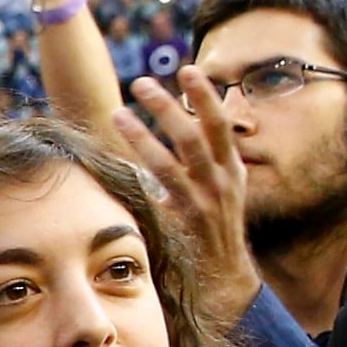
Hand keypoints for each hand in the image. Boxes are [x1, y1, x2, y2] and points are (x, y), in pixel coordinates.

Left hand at [111, 68, 256, 325]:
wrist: (225, 276)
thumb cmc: (214, 227)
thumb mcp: (221, 189)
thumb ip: (203, 160)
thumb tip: (179, 124)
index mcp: (232, 168)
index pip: (220, 124)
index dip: (204, 96)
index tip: (188, 69)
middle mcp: (221, 182)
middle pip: (194, 135)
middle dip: (168, 107)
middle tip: (141, 83)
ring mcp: (203, 203)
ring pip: (172, 161)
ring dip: (143, 135)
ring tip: (118, 113)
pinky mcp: (184, 223)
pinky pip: (157, 194)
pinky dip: (138, 176)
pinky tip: (115, 160)